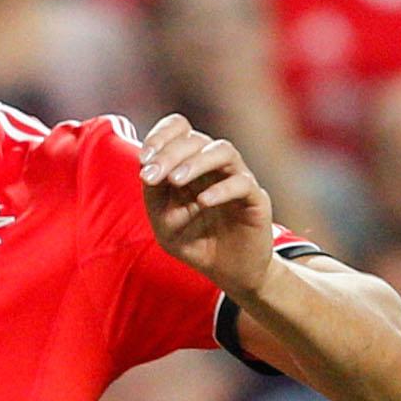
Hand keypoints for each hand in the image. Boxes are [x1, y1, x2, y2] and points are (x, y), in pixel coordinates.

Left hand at [140, 110, 275, 297]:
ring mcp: (237, 178)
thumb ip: (154, 193)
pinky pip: (242, 183)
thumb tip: (147, 167)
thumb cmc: (194, 241)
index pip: (179, 128)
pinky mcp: (256, 199)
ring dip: (195, 162)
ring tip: (175, 181)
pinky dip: (221, 189)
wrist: (227, 272)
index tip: (143, 160)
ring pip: (222, 150)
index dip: (161, 136)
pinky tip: (203, 202)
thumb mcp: (163, 220)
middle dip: (169, 154)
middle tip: (152, 177)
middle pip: (195, 139)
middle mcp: (214, 165)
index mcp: (190, 162)